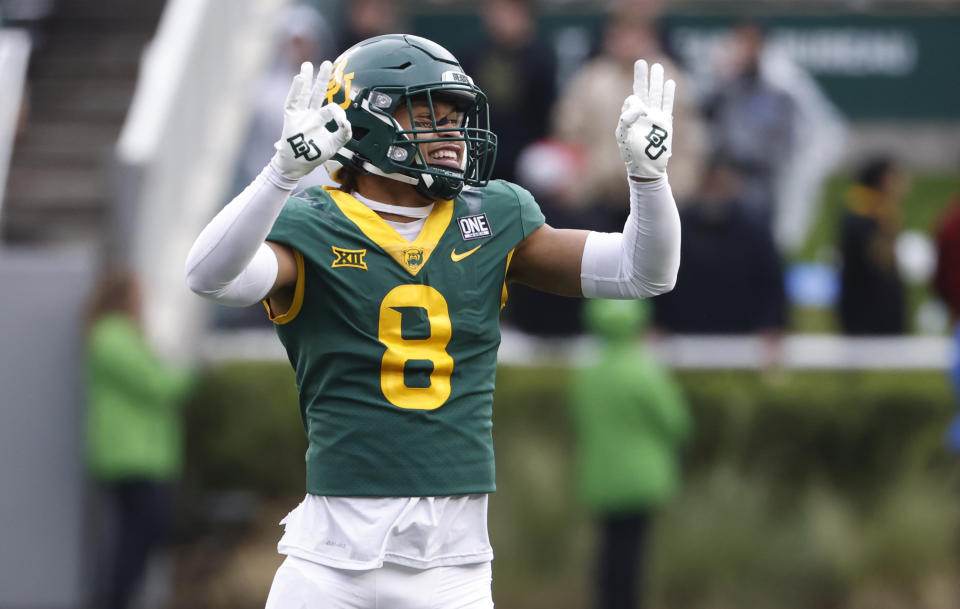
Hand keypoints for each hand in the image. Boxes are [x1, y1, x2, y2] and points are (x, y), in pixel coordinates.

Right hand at [270, 61, 351, 180]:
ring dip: (306, 79)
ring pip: (303, 94)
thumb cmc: (314, 155)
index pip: (331, 109)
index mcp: (320, 119)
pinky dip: (296, 90)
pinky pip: (292, 102)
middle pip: (317, 93)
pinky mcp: (290, 118)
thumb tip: (347, 123)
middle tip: (327, 63)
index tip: (343, 123)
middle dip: (323, 78)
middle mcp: (310, 114)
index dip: (339, 114)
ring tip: (307, 65)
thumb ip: (343, 134)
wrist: (297, 165)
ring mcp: (300, 115)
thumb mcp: (334, 145)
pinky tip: (299, 78)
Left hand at [615, 60, 675, 178]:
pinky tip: (670, 83)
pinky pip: (667, 105)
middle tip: (641, 61)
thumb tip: (640, 104)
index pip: (632, 100)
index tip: (638, 110)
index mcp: (630, 116)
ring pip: (656, 95)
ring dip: (657, 81)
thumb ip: (627, 117)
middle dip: (642, 76)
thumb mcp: (623, 134)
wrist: (646, 166)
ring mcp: (655, 117)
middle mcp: (643, 114)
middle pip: (643, 91)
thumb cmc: (632, 152)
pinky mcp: (665, 123)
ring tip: (657, 66)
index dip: (633, 102)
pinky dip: (668, 94)